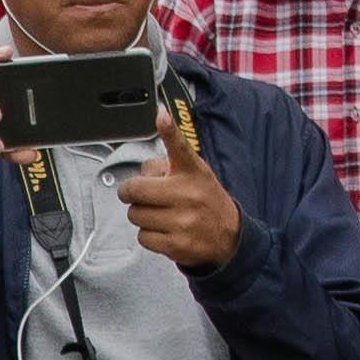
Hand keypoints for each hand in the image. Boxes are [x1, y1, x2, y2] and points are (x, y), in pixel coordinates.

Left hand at [122, 124, 242, 274]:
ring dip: (141, 214)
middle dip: (131, 192)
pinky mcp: (175, 243)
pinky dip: (148, 235)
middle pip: (135, 190)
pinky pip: (142, 236)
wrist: (228, 236)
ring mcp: (181, 220)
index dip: (170, 130)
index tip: (162, 116)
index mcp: (192, 172)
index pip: (180, 147)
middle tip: (139, 194)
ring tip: (159, 214)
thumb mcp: (195, 175)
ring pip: (135, 214)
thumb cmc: (205, 201)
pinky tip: (163, 230)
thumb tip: (143, 170)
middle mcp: (187, 194)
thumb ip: (167, 167)